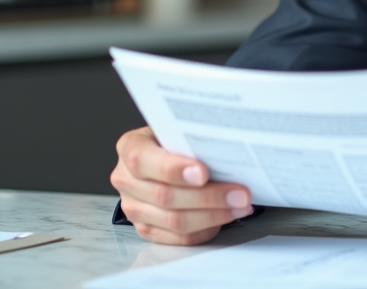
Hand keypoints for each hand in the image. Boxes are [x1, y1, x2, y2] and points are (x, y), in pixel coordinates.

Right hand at [111, 126, 254, 244]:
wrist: (164, 155)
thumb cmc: (175, 139)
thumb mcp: (178, 129)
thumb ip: (191, 138)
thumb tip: (227, 149)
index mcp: (130, 147)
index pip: (143, 160)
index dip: (173, 169)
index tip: (203, 173)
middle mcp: (126, 179)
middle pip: (165, 196)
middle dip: (208, 196)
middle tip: (240, 193)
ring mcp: (134, 207)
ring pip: (175, 220)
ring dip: (213, 215)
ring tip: (240, 206)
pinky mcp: (147, 228)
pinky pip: (179, 237)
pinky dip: (207, 228)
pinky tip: (226, 216)